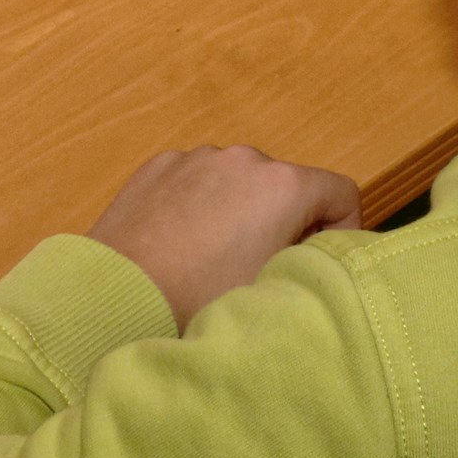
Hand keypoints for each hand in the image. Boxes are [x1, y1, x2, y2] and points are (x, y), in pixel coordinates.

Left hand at [87, 145, 360, 323]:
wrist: (115, 295)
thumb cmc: (198, 300)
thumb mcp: (273, 289)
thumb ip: (311, 265)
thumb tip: (321, 257)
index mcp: (283, 185)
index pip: (342, 194)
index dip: (341, 232)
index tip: (315, 265)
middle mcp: (245, 158)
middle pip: (288, 187)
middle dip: (284, 223)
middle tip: (259, 271)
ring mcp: (198, 157)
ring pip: (240, 183)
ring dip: (239, 212)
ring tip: (211, 261)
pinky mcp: (160, 164)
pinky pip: (198, 181)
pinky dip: (200, 205)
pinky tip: (179, 245)